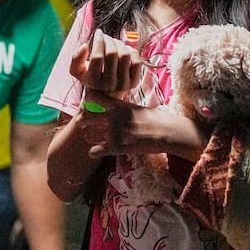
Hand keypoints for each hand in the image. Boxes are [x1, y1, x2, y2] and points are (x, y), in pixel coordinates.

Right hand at [71, 30, 143, 96]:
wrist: (105, 94)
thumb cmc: (90, 77)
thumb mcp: (77, 70)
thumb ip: (76, 57)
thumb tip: (85, 46)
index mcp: (93, 80)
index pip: (97, 57)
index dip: (98, 41)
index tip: (98, 33)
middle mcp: (109, 84)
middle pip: (112, 53)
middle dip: (109, 40)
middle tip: (106, 37)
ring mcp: (123, 83)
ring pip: (125, 55)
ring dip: (119, 43)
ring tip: (114, 42)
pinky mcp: (134, 82)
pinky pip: (137, 61)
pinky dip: (131, 51)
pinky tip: (124, 49)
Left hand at [77, 90, 207, 161]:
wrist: (167, 132)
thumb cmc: (156, 119)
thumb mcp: (137, 108)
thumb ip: (123, 107)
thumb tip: (117, 106)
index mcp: (118, 105)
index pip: (92, 97)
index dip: (88, 101)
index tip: (89, 105)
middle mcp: (112, 117)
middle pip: (85, 117)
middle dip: (82, 121)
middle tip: (84, 124)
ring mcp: (113, 132)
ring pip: (88, 135)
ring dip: (89, 137)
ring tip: (93, 139)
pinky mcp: (116, 147)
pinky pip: (94, 151)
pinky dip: (93, 152)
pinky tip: (97, 151)